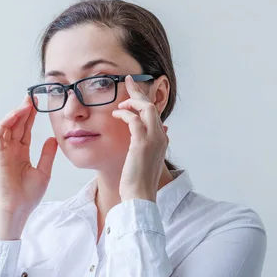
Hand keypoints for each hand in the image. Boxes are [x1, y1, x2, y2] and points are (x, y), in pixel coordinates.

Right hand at [0, 94, 58, 237]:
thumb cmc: (29, 195)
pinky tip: (15, 115)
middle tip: (32, 97)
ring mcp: (4, 152)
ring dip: (15, 114)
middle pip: (17, 125)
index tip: (39, 105)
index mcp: (21, 153)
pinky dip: (5, 123)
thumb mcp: (44, 171)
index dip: (31, 117)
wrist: (19, 208)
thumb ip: (47, 154)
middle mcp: (11, 150)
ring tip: (26, 104)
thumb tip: (54, 139)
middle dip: (24, 111)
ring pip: (7, 127)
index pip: (25, 130)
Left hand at [112, 75, 168, 201]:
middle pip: (152, 106)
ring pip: (146, 108)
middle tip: (128, 80)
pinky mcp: (142, 144)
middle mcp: (160, 137)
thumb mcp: (143, 161)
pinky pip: (133, 119)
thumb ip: (146, 147)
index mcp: (161, 140)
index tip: (134, 91)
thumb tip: (146, 138)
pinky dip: (124, 113)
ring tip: (120, 99)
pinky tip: (116, 113)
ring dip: (132, 100)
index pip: (154, 113)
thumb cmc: (138, 182)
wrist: (140, 196)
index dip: (144, 100)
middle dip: (139, 91)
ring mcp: (153, 140)